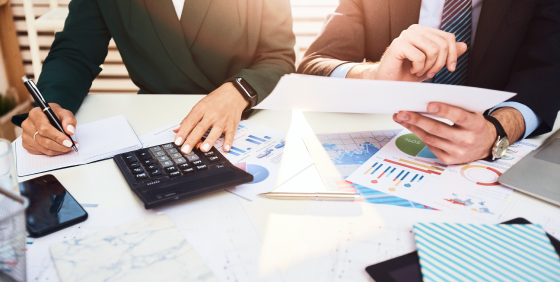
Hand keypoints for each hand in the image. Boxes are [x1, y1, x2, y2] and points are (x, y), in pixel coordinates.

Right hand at [21, 103, 77, 155]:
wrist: (47, 117)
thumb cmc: (55, 115)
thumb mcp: (65, 113)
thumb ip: (69, 120)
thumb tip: (70, 131)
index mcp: (35, 114)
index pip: (44, 128)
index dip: (57, 137)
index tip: (69, 142)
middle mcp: (27, 125)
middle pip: (43, 141)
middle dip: (60, 146)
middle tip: (71, 146)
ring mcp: (25, 135)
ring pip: (43, 148)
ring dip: (58, 150)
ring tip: (67, 147)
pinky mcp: (26, 144)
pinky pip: (40, 152)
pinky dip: (52, 152)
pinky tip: (59, 148)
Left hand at [173, 82, 248, 153]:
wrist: (233, 93)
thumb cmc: (216, 100)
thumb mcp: (200, 105)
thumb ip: (189, 118)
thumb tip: (177, 129)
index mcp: (202, 109)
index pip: (190, 121)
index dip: (183, 132)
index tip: (177, 142)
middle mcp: (212, 114)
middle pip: (200, 128)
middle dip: (192, 140)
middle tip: (185, 150)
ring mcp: (222, 120)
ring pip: (215, 131)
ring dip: (209, 140)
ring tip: (203, 149)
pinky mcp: (232, 124)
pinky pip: (230, 134)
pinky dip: (228, 141)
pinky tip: (225, 148)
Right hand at [347, 25, 467, 80]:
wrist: (387, 82)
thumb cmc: (406, 73)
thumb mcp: (431, 65)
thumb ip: (446, 54)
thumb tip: (464, 46)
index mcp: (424, 31)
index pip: (448, 37)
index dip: (453, 54)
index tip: (450, 69)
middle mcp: (415, 30)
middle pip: (442, 44)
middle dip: (439, 64)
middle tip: (429, 74)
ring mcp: (405, 36)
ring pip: (433, 50)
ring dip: (428, 67)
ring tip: (418, 72)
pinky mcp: (398, 45)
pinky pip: (420, 57)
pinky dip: (418, 68)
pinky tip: (411, 70)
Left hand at [392, 103, 524, 163]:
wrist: (485, 144)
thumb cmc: (474, 124)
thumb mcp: (473, 112)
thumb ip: (457, 105)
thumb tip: (430, 98)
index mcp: (475, 125)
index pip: (459, 116)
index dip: (444, 111)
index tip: (429, 105)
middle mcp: (466, 140)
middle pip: (438, 129)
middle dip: (417, 120)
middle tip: (402, 112)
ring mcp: (457, 152)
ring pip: (430, 138)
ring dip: (413, 127)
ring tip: (401, 117)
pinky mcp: (448, 159)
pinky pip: (430, 146)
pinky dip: (419, 135)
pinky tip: (410, 126)